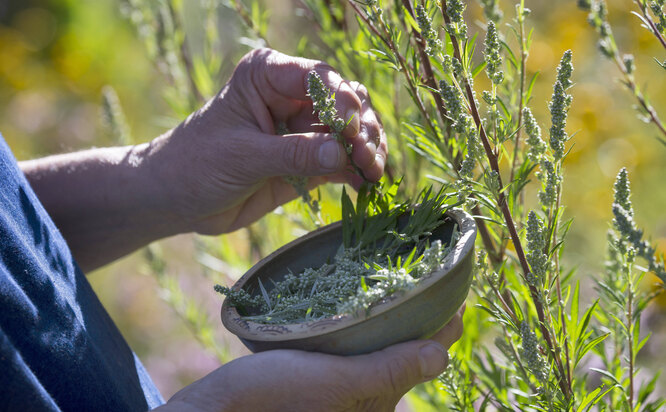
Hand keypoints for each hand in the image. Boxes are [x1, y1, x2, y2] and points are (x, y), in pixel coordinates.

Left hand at [146, 48, 387, 234]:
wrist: (177, 200)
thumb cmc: (197, 164)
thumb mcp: (242, 156)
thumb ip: (292, 154)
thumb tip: (341, 154)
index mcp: (269, 76)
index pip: (319, 78)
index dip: (342, 101)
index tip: (350, 131)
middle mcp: (292, 96)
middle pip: (345, 102)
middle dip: (361, 128)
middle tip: (366, 158)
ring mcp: (303, 129)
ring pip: (351, 131)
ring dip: (367, 150)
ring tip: (372, 173)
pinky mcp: (308, 160)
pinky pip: (342, 161)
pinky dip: (357, 170)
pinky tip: (364, 184)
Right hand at [156, 306, 463, 411]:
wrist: (213, 410)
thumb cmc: (274, 398)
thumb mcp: (338, 382)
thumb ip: (389, 369)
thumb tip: (444, 355)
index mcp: (374, 405)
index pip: (422, 362)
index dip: (444, 330)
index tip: (460, 295)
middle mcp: (361, 400)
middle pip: (403, 353)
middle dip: (420, 320)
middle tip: (430, 279)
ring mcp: (337, 388)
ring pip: (377, 347)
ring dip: (391, 317)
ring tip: (400, 281)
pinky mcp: (314, 375)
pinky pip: (349, 346)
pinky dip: (361, 322)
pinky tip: (356, 298)